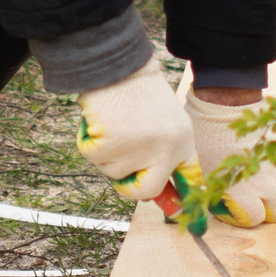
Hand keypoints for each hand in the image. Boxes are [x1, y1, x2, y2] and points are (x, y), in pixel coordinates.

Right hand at [74, 60, 198, 205]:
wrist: (115, 61)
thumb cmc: (135, 89)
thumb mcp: (161, 119)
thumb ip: (159, 152)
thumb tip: (149, 191)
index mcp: (182, 140)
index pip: (188, 179)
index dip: (181, 202)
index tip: (177, 215)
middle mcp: (167, 147)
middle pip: (146, 190)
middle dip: (129, 188)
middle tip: (120, 174)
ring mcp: (141, 147)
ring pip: (112, 171)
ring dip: (103, 151)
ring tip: (110, 121)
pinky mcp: (114, 143)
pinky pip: (92, 156)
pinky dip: (86, 140)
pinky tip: (96, 119)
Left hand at [186, 90, 275, 227]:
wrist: (226, 105)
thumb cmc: (207, 138)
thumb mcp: (200, 170)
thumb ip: (208, 192)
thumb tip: (203, 203)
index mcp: (245, 193)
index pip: (253, 219)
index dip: (239, 218)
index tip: (226, 208)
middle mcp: (264, 184)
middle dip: (262, 211)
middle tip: (241, 201)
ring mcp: (272, 168)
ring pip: (275, 192)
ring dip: (263, 192)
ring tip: (240, 179)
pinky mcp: (273, 152)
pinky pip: (273, 172)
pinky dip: (263, 174)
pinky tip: (245, 162)